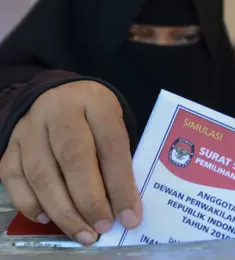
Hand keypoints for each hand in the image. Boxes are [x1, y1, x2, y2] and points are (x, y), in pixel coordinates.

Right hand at [0, 81, 141, 245]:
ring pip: (41, 172)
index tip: (130, 217)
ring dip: (63, 210)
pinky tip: (47, 219)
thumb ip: (119, 159)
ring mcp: (31, 126)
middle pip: (73, 158)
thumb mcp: (115, 125)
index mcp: (97, 102)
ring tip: (83, 233)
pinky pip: (13, 176)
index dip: (120, 185)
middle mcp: (61, 110)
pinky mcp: (12, 142)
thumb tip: (124, 208)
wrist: (61, 95)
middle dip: (90, 200)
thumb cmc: (96, 117)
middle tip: (103, 227)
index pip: (111, 145)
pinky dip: (29, 203)